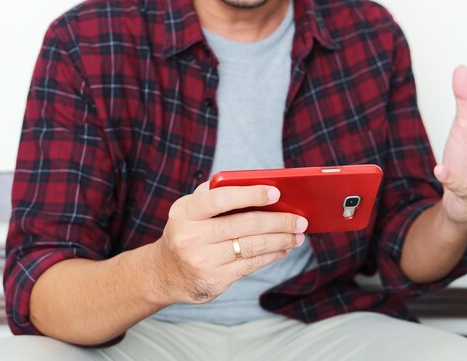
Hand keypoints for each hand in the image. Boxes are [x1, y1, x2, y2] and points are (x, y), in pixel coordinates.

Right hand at [153, 182, 306, 304]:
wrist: (165, 272)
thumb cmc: (188, 231)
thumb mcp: (190, 209)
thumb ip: (215, 193)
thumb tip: (259, 185)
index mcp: (185, 211)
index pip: (221, 199)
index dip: (251, 195)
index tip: (276, 193)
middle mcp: (190, 236)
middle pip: (245, 224)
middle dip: (279, 221)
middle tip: (300, 220)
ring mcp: (201, 261)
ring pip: (252, 246)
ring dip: (281, 240)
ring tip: (297, 235)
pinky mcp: (213, 281)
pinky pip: (251, 265)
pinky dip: (272, 256)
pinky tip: (283, 249)